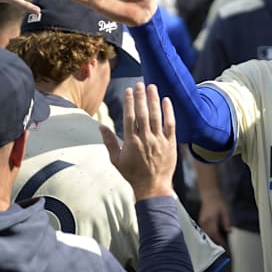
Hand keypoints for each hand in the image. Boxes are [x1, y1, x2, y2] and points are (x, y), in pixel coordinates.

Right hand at [101, 83, 175, 199]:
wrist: (153, 187)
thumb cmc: (133, 174)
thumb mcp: (116, 160)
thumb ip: (110, 142)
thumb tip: (101, 126)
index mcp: (131, 142)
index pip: (130, 117)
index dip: (129, 102)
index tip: (128, 90)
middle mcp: (146, 139)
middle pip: (143, 114)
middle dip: (141, 97)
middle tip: (140, 84)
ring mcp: (159, 141)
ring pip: (156, 116)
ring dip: (154, 100)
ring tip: (152, 87)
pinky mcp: (170, 143)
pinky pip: (170, 125)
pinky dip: (168, 112)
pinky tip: (166, 101)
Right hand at [198, 190, 232, 248]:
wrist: (210, 196)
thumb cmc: (218, 203)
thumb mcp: (225, 211)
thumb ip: (226, 221)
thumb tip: (229, 230)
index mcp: (211, 220)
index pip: (215, 234)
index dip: (219, 241)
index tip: (224, 246)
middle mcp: (205, 222)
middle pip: (209, 236)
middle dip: (215, 243)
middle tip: (221, 249)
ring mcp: (202, 223)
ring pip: (206, 235)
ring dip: (211, 241)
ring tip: (218, 246)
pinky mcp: (201, 222)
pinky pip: (204, 232)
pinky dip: (209, 236)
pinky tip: (213, 239)